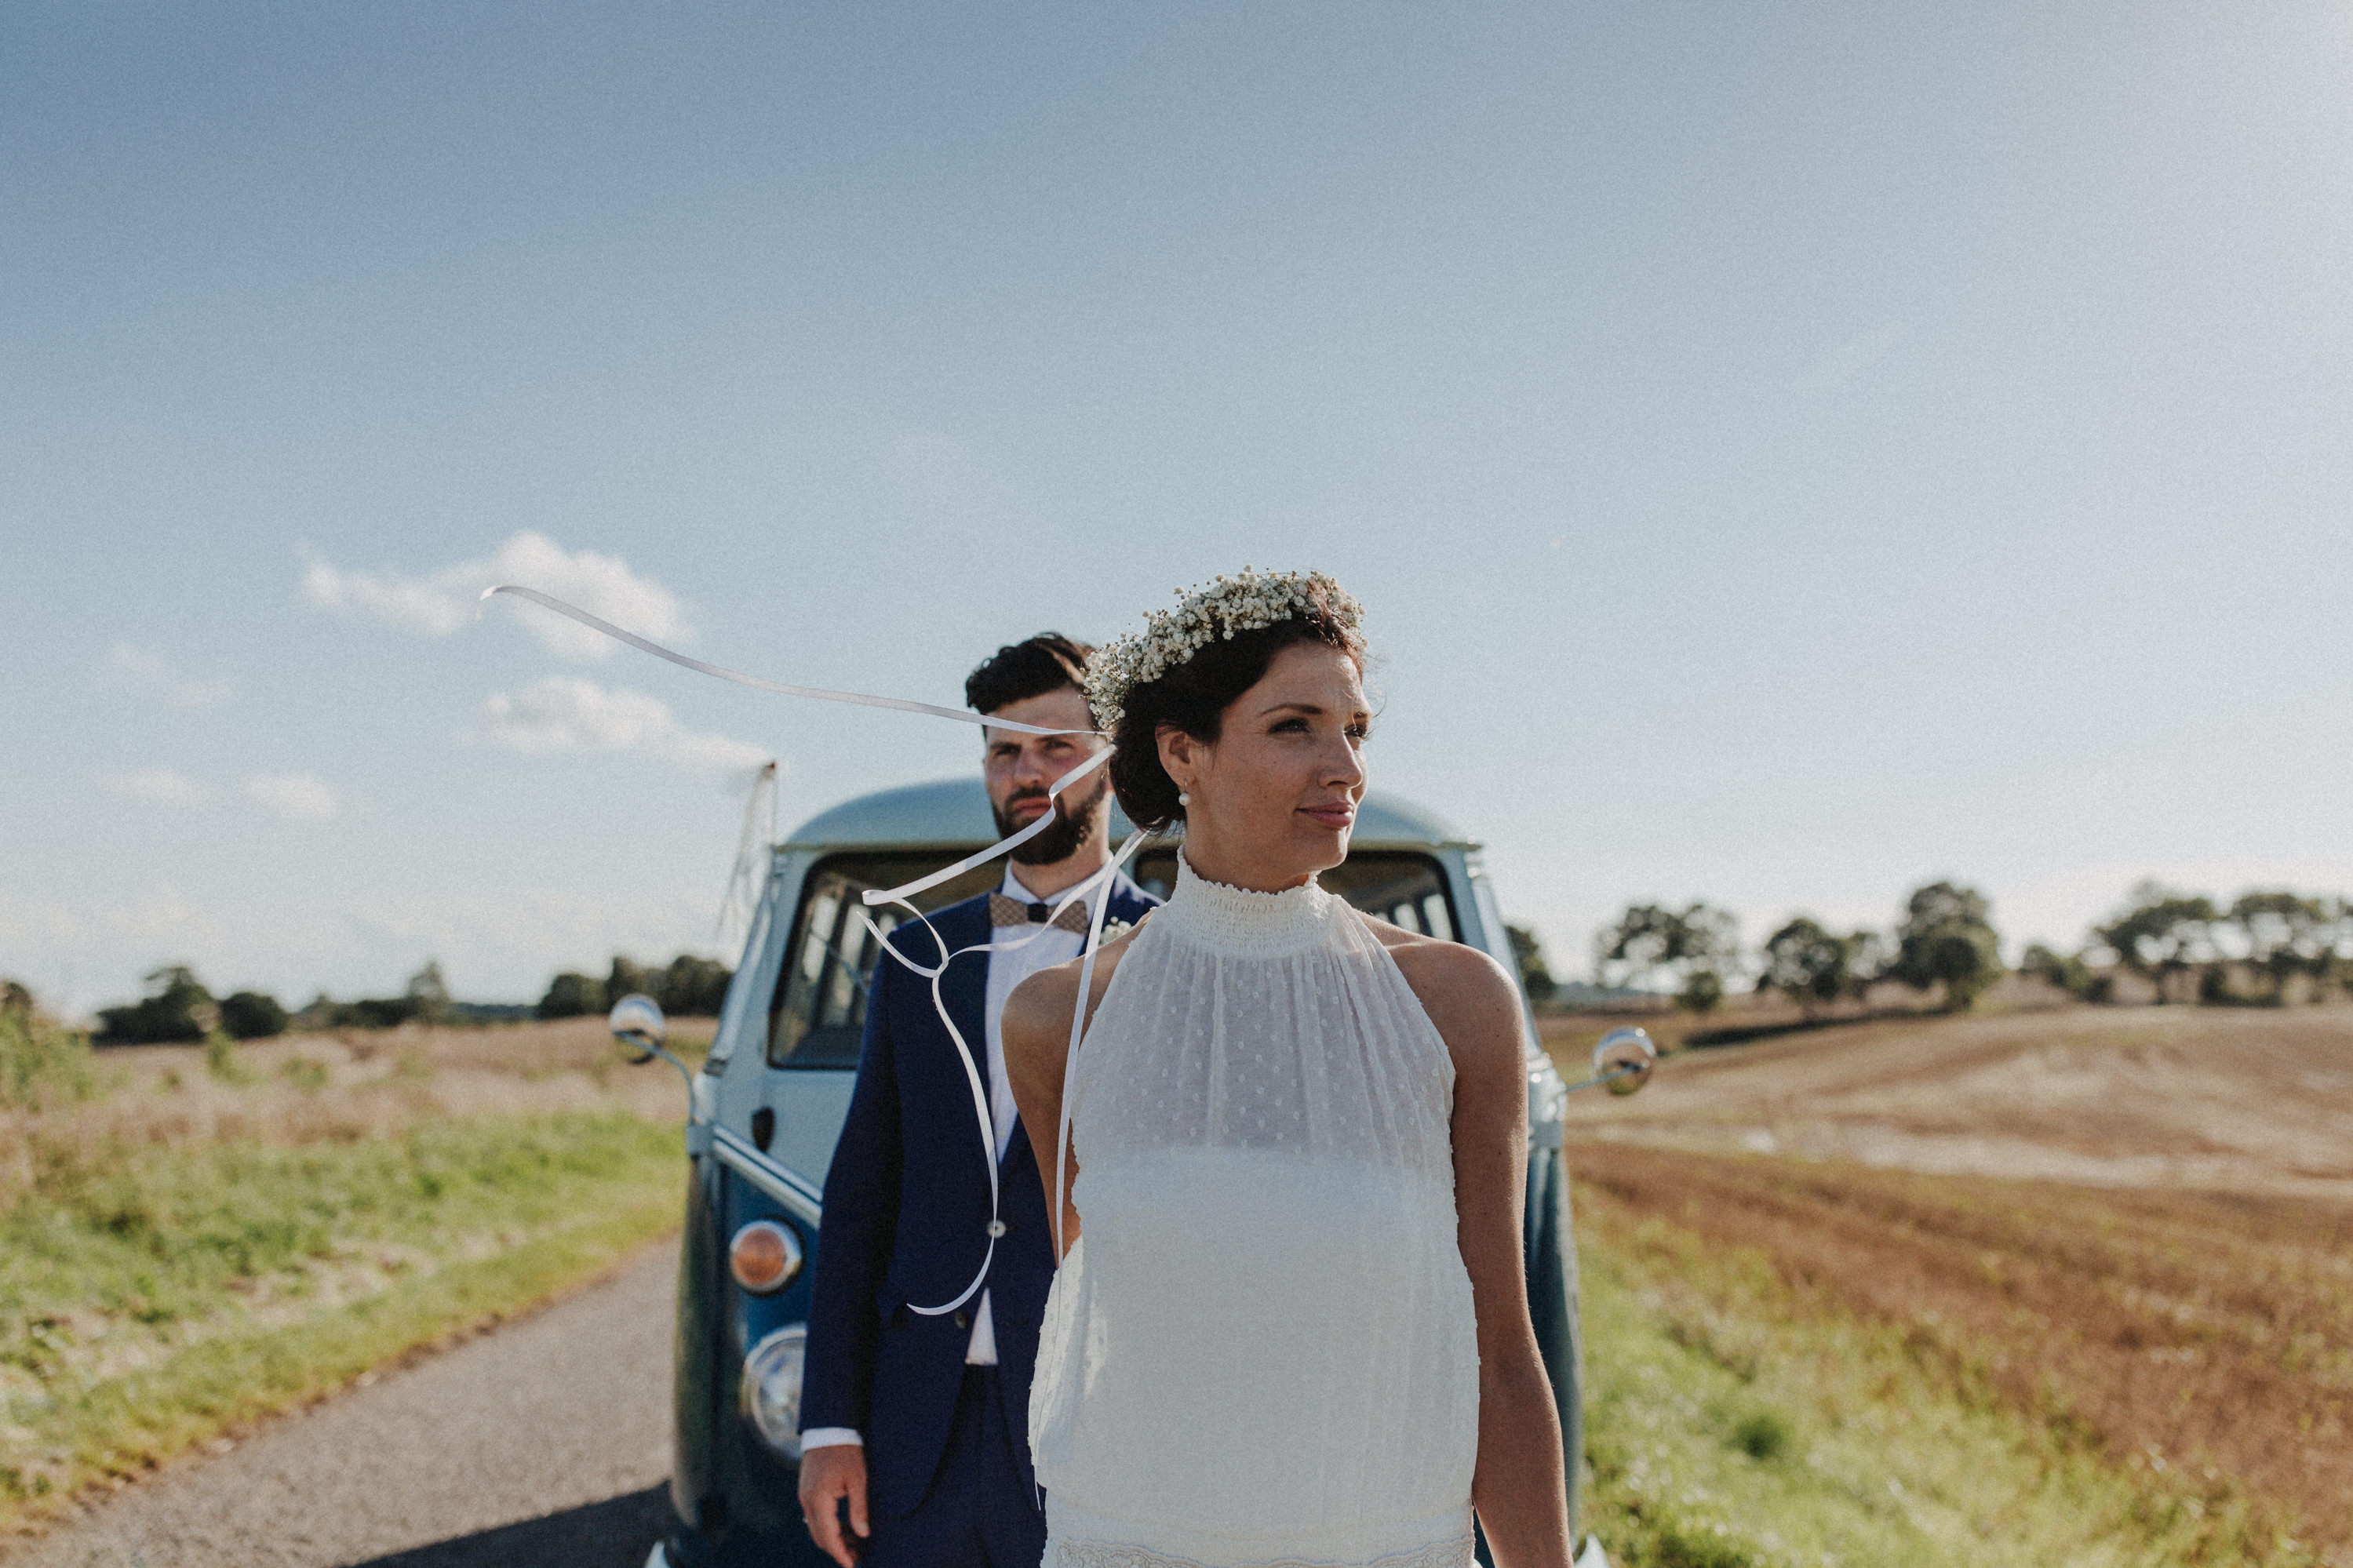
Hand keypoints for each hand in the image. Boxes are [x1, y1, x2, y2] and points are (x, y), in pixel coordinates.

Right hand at [798, 1444, 869, 1565]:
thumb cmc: (847, 1451)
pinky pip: (815, 1517)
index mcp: (818, 1499)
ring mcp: (804, 1496)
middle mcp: (806, 1500)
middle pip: (819, 1536)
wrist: (829, 1427)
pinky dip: (829, 1526)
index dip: (840, 1554)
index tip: (852, 1566)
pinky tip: (845, 1528)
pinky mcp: (807, 1491)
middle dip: (838, 1550)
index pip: (828, 1536)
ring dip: (834, 1539)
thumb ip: (859, 1509)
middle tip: (858, 1558)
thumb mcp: (858, 1479)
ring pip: (816, 1528)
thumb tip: (863, 1535)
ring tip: (856, 1545)